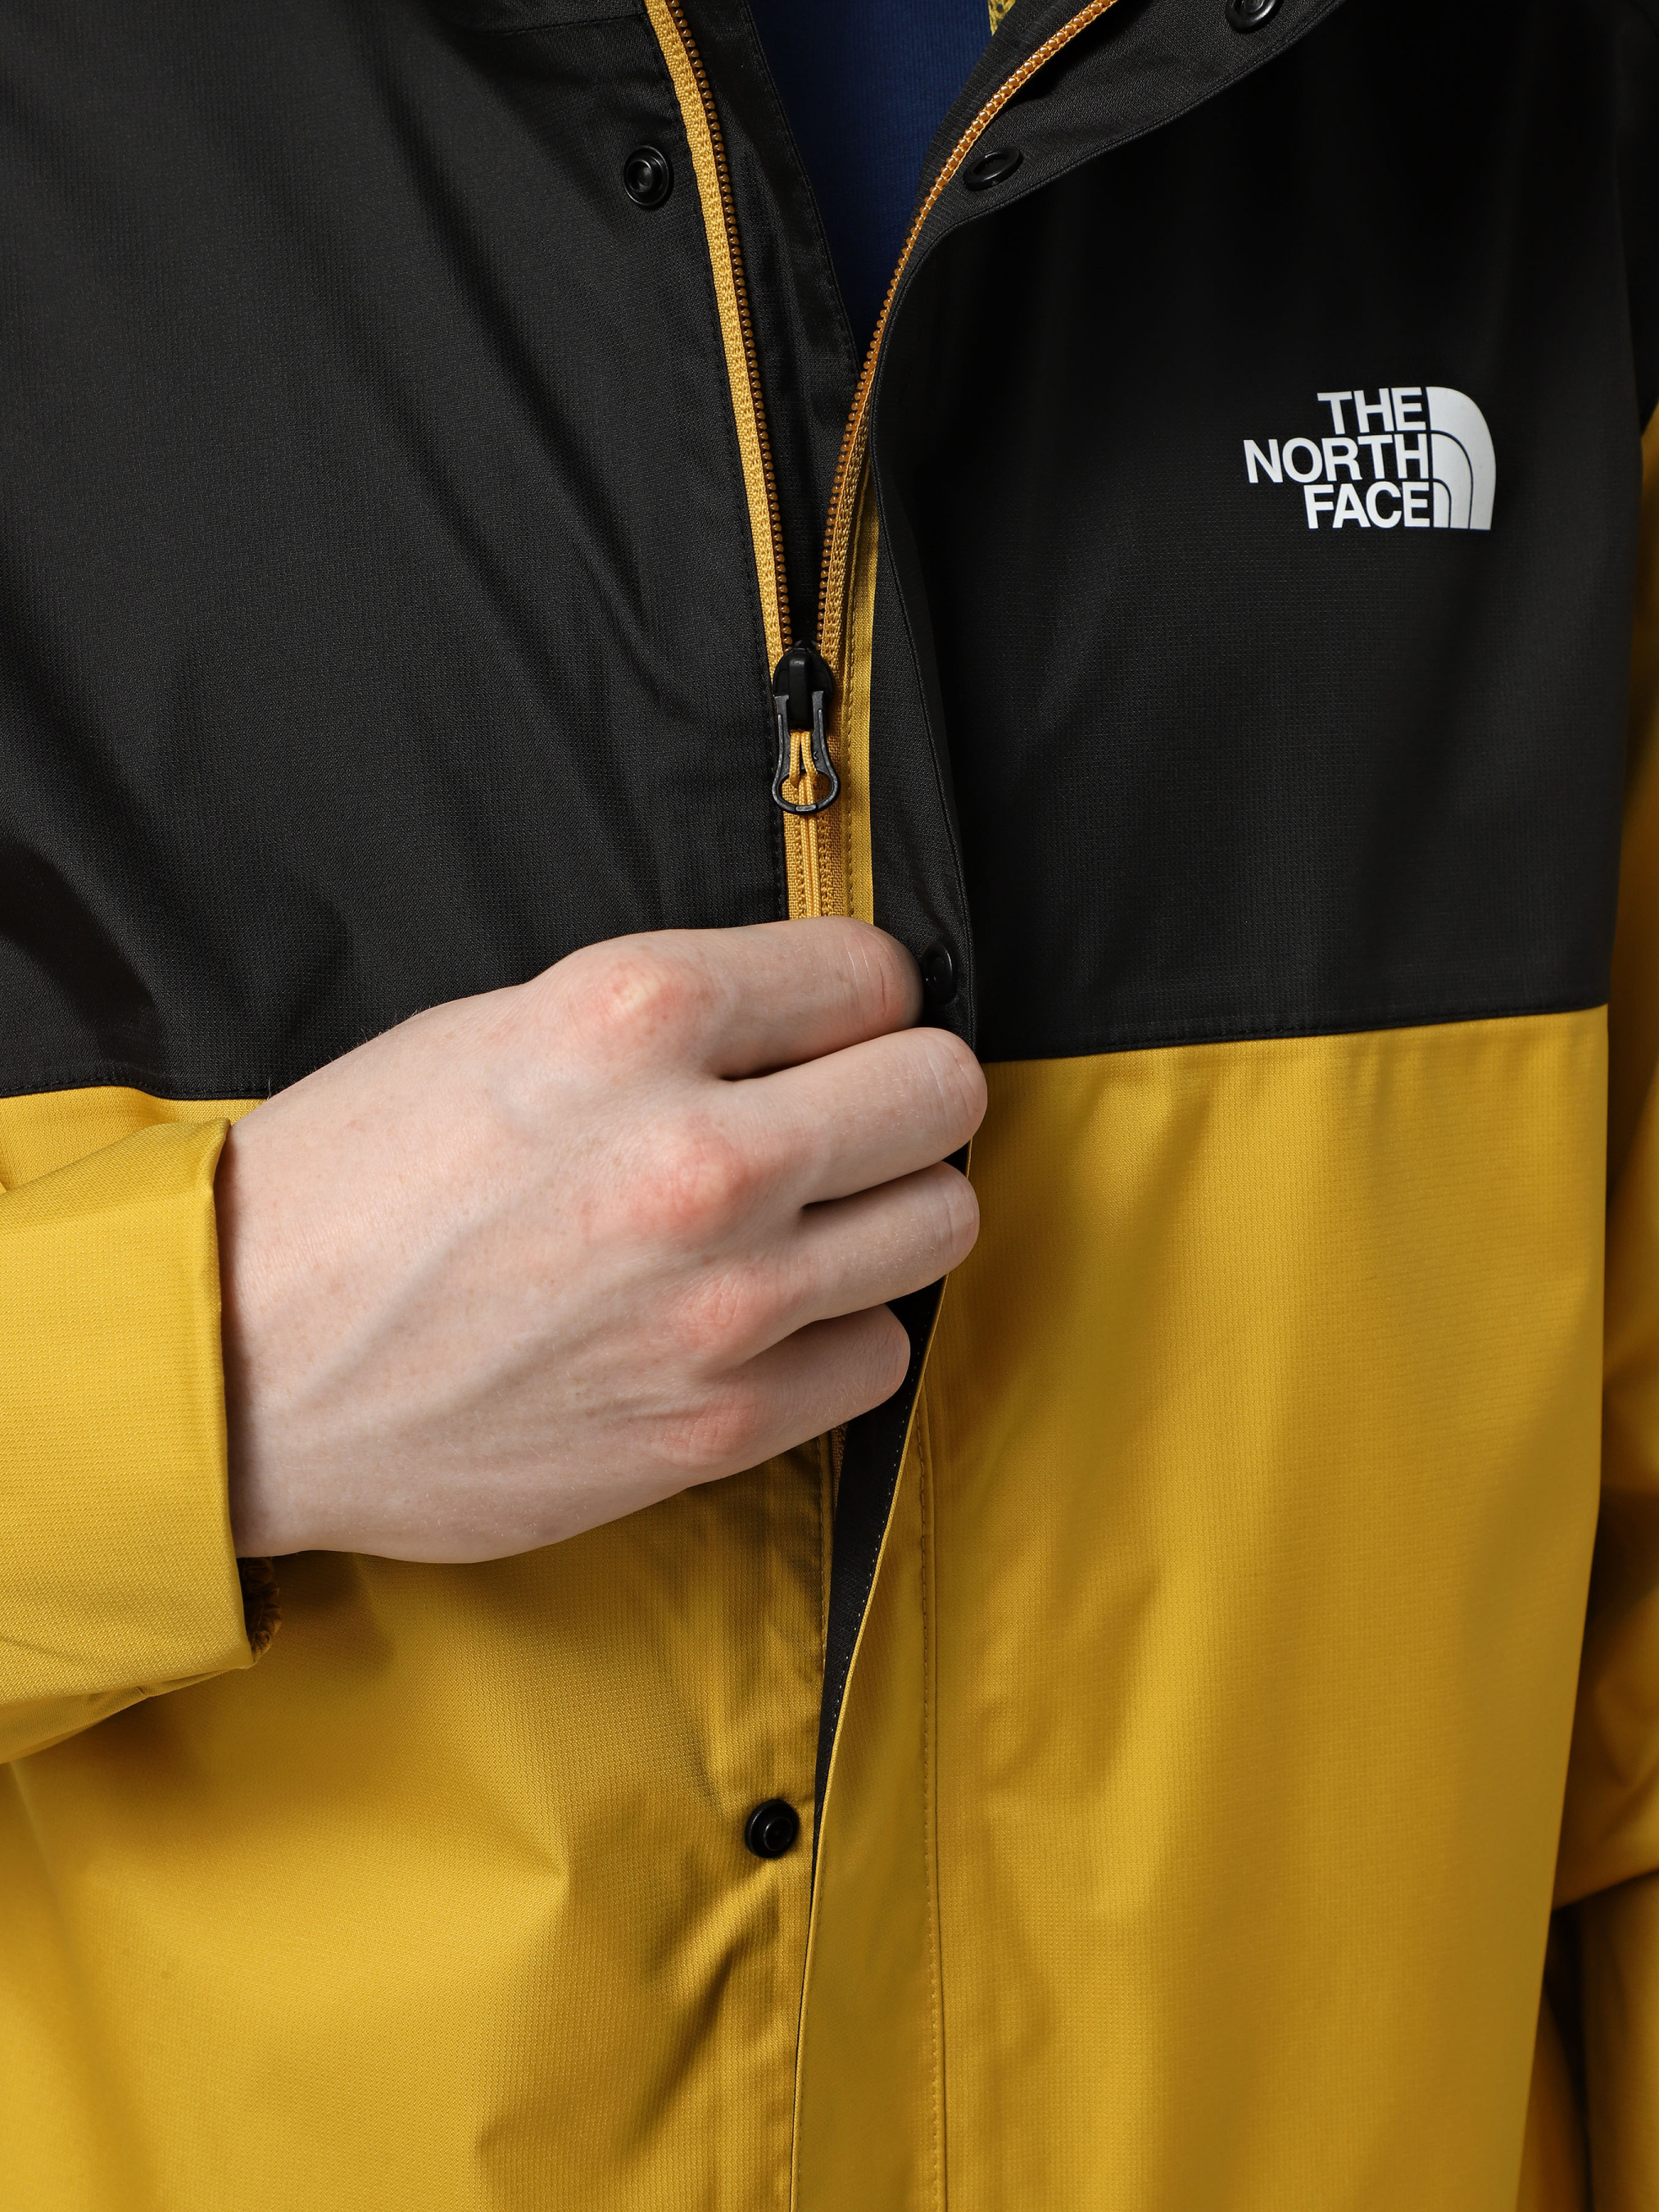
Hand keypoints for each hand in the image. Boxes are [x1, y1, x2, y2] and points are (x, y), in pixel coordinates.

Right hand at [216, 920, 984, 1561]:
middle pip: (942, 1092)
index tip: (824, 1028)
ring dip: (885, 1213)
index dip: (851, 998)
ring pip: (940, 1223)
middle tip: (844, 1116)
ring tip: (805, 1218)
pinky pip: (880, 1354)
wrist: (240, 1365)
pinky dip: (836, 1332)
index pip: (871, 972)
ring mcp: (721, 1301)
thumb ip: (673, 1019)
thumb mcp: (500, 1028)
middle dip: (902, 1094)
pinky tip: (760, 1318)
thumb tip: (813, 1024)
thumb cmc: (352, 1185)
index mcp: (636, 1016)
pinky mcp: (717, 1421)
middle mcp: (702, 1154)